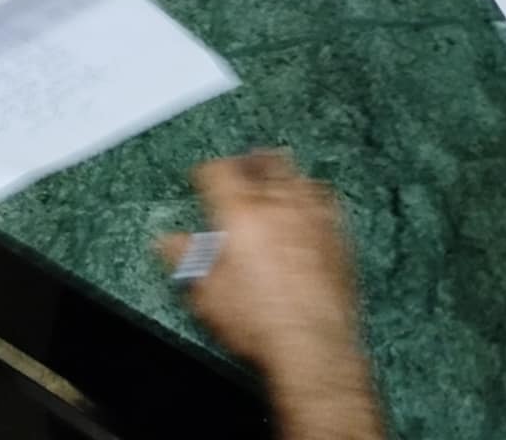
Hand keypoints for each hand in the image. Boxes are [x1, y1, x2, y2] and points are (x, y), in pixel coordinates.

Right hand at [157, 153, 374, 418]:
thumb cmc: (260, 324)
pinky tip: (311, 204)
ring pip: (298, 176)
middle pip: (262, 162)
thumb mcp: (207, 295)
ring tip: (275, 178)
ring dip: (283, 173)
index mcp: (240, 214)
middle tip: (241, 165)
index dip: (206, 170)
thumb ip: (185, 259)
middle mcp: (278, 207)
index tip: (203, 175)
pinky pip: (327, 201)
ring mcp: (312, 218)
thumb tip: (168, 241)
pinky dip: (315, 197)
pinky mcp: (337, 236)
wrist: (312, 346)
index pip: (218, 172)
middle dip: (248, 160)